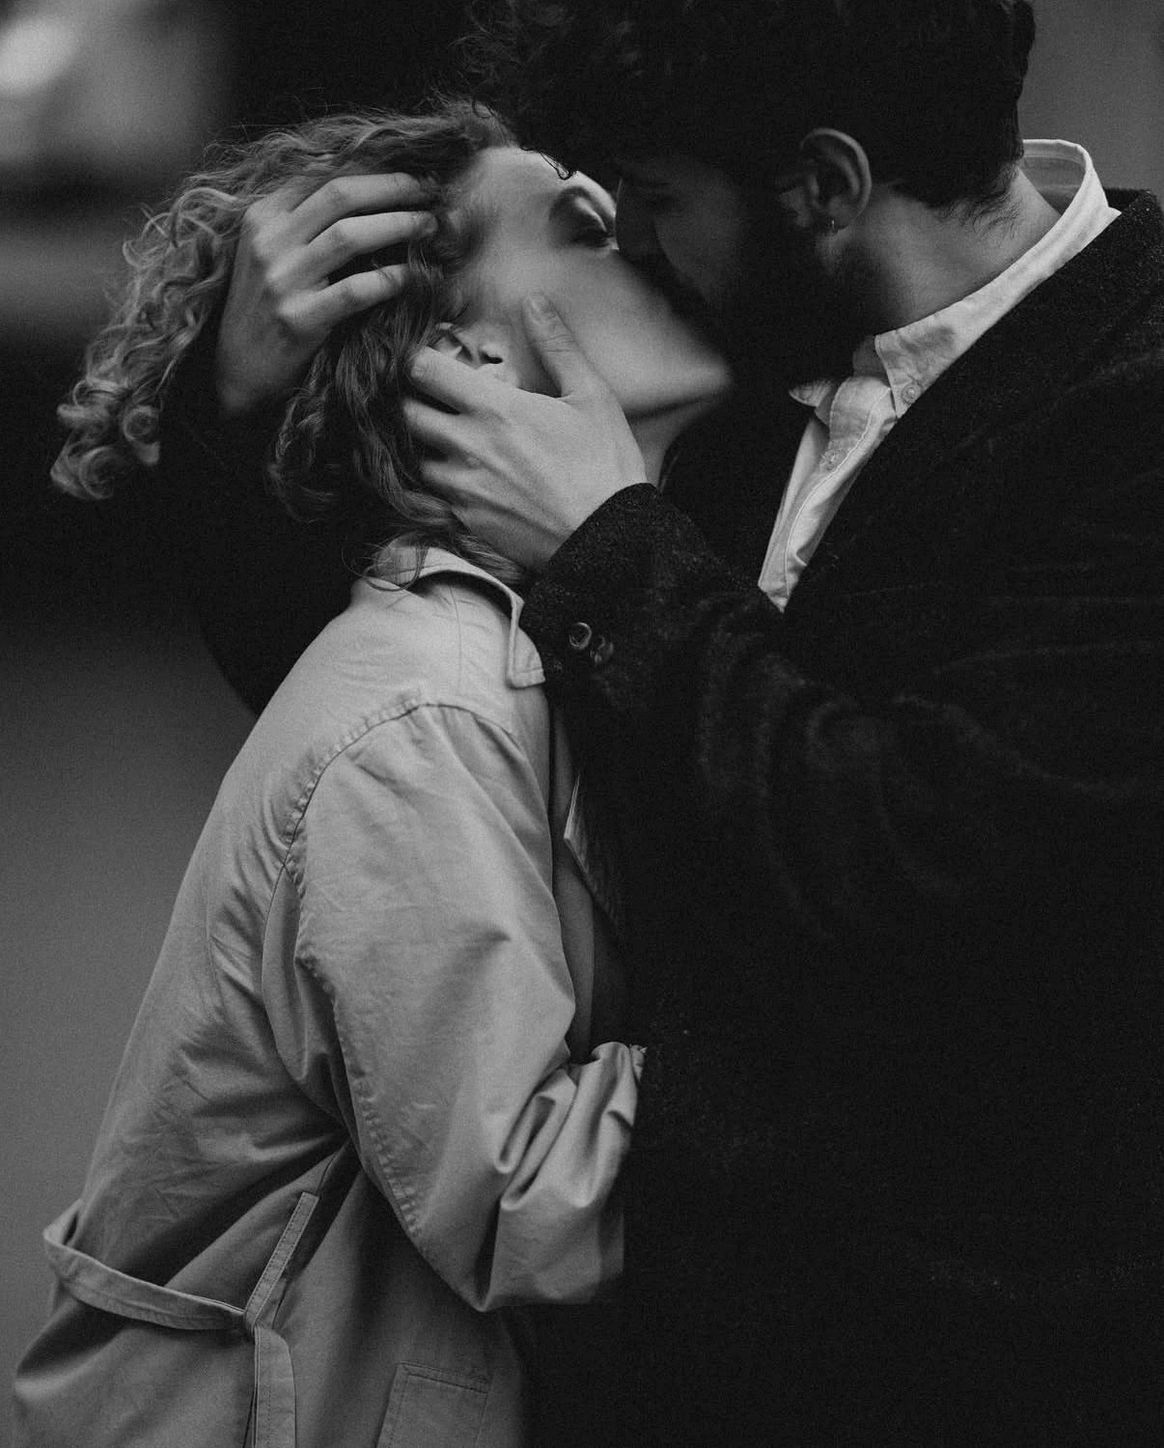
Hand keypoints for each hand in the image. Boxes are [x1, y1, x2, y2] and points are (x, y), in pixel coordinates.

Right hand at [215, 173, 434, 416]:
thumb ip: (303, 223)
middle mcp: (269, 242)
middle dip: (392, 187)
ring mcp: (283, 281)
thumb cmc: (264, 309)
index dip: (371, 168)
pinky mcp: (300, 320)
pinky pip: (356, 291)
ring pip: (350, 235)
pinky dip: (391, 279)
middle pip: (340, 194)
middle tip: (429, 190)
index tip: (408, 171)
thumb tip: (365, 193)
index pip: (322, 175)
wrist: (236, 371)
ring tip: (429, 227)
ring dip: (399, 225)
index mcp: (262, 217)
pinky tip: (413, 275)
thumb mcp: (269, 254)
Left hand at [405, 294, 647, 569]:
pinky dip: (430, 481)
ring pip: (410, 457)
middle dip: (403, 398)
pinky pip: (428, 495)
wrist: (608, 540)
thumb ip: (557, 346)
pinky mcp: (465, 521)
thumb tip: (534, 301)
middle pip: (403, 413)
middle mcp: (467, 446)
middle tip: (416, 391)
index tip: (420, 352)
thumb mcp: (592, 396)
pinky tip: (449, 473)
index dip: (412, 355)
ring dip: (415, 442)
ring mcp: (462, 487)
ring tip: (431, 432)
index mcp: (494, 408)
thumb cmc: (605, 466)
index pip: (422, 369)